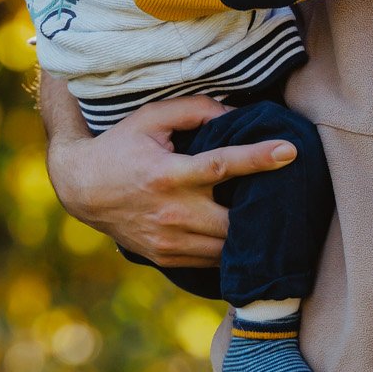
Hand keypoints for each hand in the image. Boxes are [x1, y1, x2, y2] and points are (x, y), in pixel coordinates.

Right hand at [45, 91, 294, 266]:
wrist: (82, 189)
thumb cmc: (121, 146)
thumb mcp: (151, 117)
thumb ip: (195, 110)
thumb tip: (236, 113)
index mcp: (169, 174)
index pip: (222, 166)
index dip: (258, 158)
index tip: (289, 151)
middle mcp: (171, 212)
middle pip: (234, 219)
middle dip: (263, 209)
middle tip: (287, 193)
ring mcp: (169, 241)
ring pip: (227, 247)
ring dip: (251, 233)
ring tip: (269, 214)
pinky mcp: (167, 257)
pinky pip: (212, 261)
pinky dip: (231, 249)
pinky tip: (244, 234)